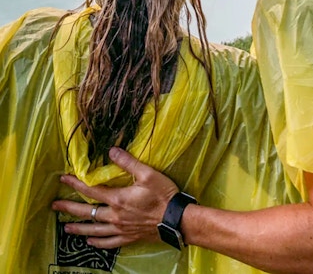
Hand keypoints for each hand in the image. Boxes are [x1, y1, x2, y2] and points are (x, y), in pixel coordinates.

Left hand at [52, 147, 178, 248]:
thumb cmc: (163, 194)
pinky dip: (97, 242)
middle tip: (55, 206)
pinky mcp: (128, 238)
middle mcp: (115, 216)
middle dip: (70, 208)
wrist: (175, 219)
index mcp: (118, 199)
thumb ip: (128, 162)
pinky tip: (90, 242)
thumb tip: (111, 151)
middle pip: (87, 212)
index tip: (63, 178)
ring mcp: (120, 229)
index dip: (76, 183)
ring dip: (79, 228)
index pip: (91, 190)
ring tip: (66, 228)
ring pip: (94, 230)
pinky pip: (108, 243)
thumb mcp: (148, 173)